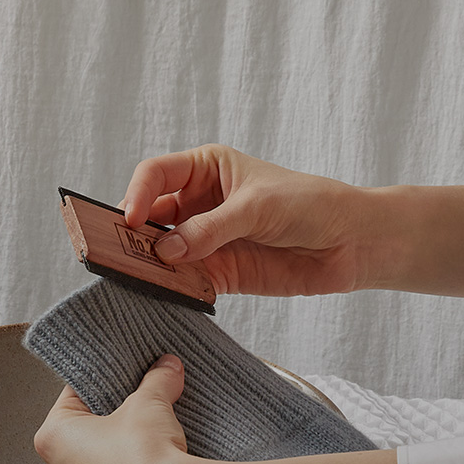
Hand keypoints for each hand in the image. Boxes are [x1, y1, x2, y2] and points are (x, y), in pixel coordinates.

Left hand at [34, 351, 411, 463]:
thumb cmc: (158, 448)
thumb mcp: (158, 399)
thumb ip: (161, 378)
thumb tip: (171, 361)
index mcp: (57, 440)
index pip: (71, 397)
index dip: (103, 379)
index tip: (128, 367)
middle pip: (86, 436)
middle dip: (117, 418)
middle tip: (152, 402)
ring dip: (136, 453)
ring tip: (173, 437)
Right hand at [121, 144, 376, 297]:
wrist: (348, 243)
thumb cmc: (309, 204)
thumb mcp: (257, 207)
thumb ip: (211, 229)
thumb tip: (166, 250)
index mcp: (206, 169)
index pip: (157, 175)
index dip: (138, 195)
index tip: (131, 219)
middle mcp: (199, 204)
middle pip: (152, 216)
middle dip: (133, 233)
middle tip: (115, 252)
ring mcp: (207, 241)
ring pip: (164, 252)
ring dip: (149, 265)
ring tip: (133, 277)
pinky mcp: (219, 274)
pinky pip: (186, 282)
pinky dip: (173, 289)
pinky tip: (163, 294)